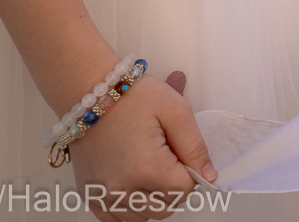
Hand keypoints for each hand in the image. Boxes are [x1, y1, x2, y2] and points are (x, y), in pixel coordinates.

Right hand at [68, 73, 213, 219]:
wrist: (90, 90)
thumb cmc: (132, 96)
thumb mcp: (176, 111)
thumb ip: (195, 146)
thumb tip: (209, 176)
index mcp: (147, 168)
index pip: (185, 191)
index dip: (190, 172)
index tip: (179, 152)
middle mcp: (122, 188)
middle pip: (165, 207)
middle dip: (173, 187)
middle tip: (166, 159)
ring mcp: (102, 194)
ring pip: (142, 216)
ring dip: (152, 199)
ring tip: (148, 169)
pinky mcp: (89, 194)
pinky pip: (115, 218)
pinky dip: (128, 208)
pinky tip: (132, 184)